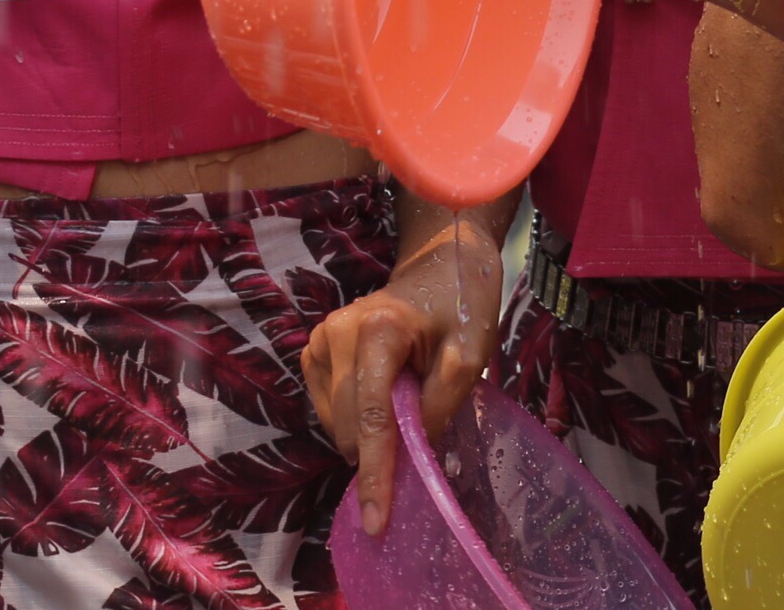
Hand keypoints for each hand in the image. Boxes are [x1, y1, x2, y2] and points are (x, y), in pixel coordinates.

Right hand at [303, 215, 503, 538]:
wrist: (439, 263)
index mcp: (378, 330)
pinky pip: (331, 410)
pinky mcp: (313, 352)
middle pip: (351, 426)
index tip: (378, 519)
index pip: (372, 418)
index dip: (376, 473)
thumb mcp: (469, 355)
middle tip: (423, 427)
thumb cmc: (461, 304)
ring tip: (408, 393)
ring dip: (371, 432)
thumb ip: (439, 407)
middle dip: (382, 448)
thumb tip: (409, 456)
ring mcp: (319, 342)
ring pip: (337, 424)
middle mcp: (336, 335)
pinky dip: (359, 419)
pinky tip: (386, 392)